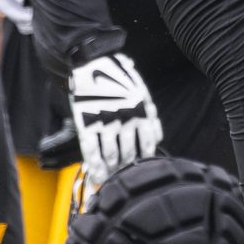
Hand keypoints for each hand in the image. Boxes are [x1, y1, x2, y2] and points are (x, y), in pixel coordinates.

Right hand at [70, 53, 162, 186]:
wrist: (93, 62)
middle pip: (129, 154)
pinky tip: (95, 174)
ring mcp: (105, 122)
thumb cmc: (119, 77)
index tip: (139, 171)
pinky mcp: (86, 122)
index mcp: (142, 112)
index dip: (143, 162)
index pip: (147, 145)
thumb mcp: (142, 92)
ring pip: (110, 155)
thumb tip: (157, 138)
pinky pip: (91, 149)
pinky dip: (93, 164)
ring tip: (108, 181)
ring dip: (110, 171)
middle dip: (126, 170)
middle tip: (122, 179)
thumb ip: (150, 115)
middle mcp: (126, 120)